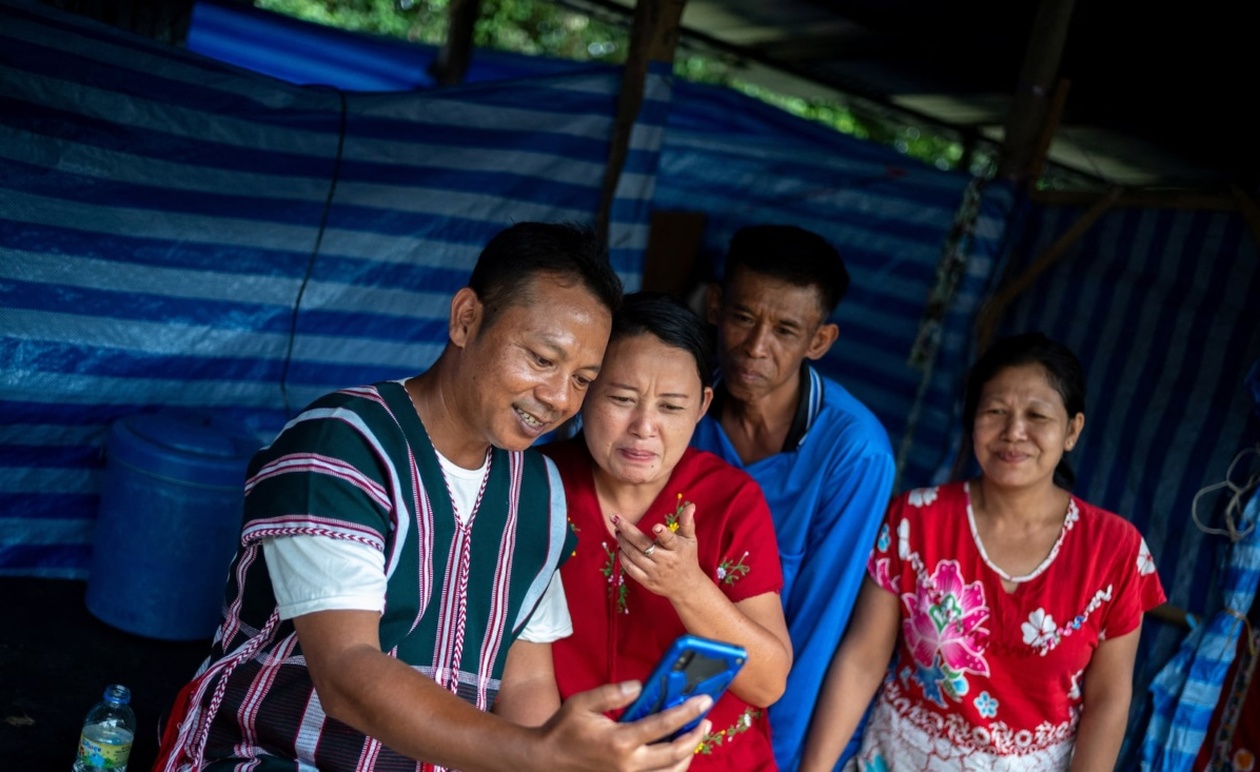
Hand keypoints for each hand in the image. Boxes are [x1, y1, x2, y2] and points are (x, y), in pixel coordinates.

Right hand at [536, 680, 710, 771]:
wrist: (546, 761)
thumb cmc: (563, 730)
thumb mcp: (582, 703)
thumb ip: (612, 693)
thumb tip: (640, 686)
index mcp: (620, 741)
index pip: (663, 725)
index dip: (687, 712)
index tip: (704, 701)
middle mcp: (629, 764)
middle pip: (675, 753)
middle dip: (695, 736)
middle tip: (706, 721)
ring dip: (687, 755)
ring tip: (694, 737)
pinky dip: (672, 767)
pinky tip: (675, 755)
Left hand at [615, 503, 702, 599]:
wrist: (687, 587)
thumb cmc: (687, 557)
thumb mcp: (690, 540)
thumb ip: (687, 522)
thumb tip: (691, 505)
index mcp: (677, 549)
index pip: (669, 540)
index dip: (663, 533)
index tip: (656, 526)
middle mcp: (665, 561)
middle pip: (643, 545)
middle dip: (627, 531)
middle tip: (615, 518)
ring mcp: (655, 572)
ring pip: (634, 556)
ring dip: (623, 543)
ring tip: (617, 532)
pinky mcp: (648, 582)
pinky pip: (631, 570)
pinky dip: (623, 558)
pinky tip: (621, 549)